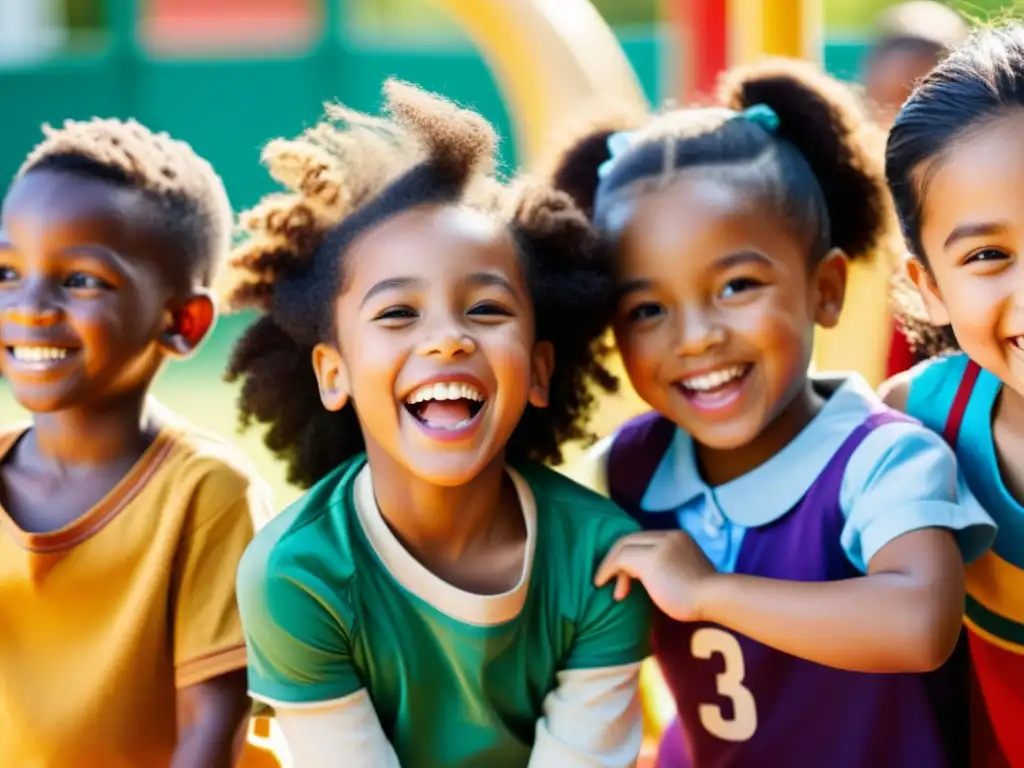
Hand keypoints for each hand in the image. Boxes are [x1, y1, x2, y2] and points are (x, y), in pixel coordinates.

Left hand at [595, 530, 717, 621]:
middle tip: (610, 583)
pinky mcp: (652, 559)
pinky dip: (608, 570)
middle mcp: (668, 536)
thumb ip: (668, 569)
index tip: (625, 579)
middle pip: (630, 539)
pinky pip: (621, 559)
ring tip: (611, 590)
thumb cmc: (703, 597)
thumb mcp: (685, 575)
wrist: (716, 599)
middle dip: (616, 560)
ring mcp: (660, 545)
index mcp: (677, 538)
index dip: (629, 557)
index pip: (644, 540)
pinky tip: (603, 585)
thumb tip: (648, 579)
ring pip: (623, 547)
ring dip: (611, 567)